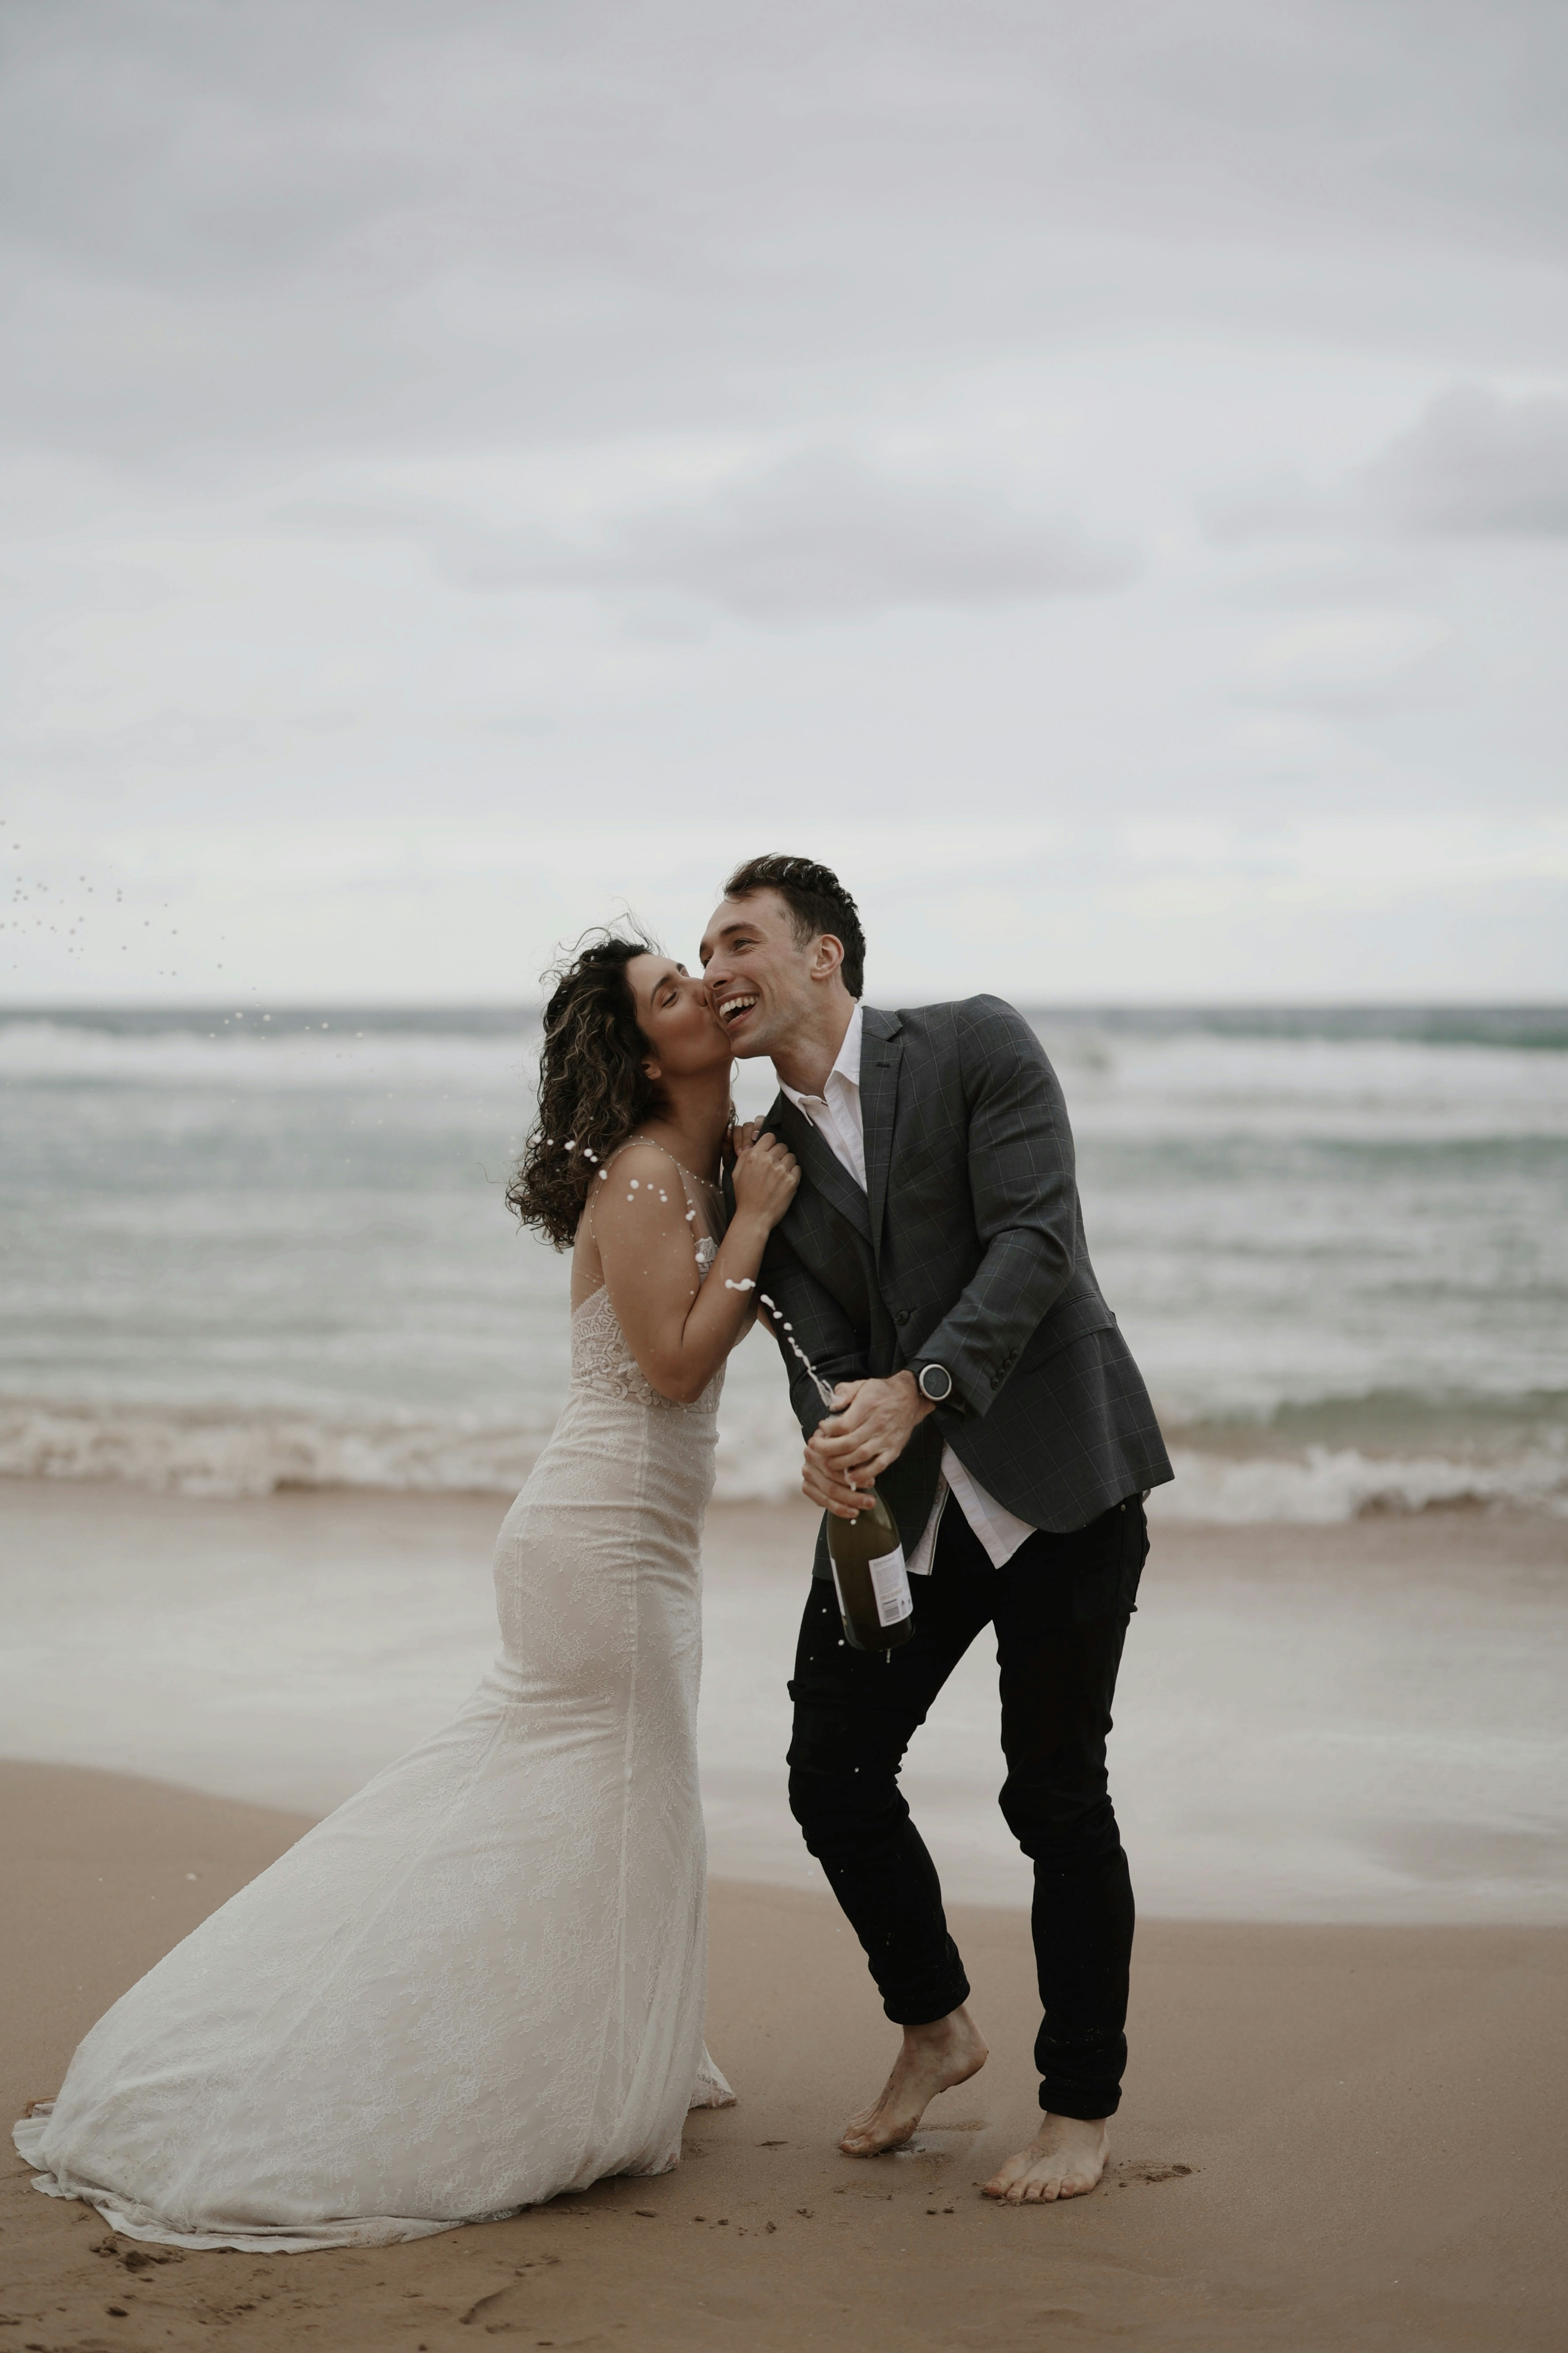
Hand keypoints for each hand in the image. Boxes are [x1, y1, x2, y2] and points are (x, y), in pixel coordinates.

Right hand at [730, 1129, 798, 1231]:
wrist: (754, 1217)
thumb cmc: (744, 1197)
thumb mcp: (737, 1173)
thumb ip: (745, 1156)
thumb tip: (753, 1145)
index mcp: (754, 1156)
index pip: (770, 1137)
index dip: (771, 1144)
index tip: (770, 1151)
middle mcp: (768, 1160)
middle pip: (782, 1146)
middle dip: (780, 1154)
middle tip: (776, 1165)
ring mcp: (781, 1170)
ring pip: (792, 1156)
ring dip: (788, 1163)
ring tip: (781, 1174)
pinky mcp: (792, 1181)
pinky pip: (798, 1169)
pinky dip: (794, 1173)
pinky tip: (786, 1182)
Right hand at [801, 1438, 871, 1519]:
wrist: (833, 1446)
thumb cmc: (847, 1446)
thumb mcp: (853, 1444)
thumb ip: (856, 1457)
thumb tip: (867, 1476)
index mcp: (821, 1444)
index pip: (836, 1465)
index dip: (855, 1476)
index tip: (871, 1483)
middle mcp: (810, 1457)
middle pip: (831, 1481)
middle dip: (853, 1495)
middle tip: (870, 1501)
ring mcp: (807, 1472)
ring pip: (828, 1493)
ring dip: (848, 1503)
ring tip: (865, 1506)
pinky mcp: (806, 1486)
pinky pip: (822, 1501)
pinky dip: (839, 1508)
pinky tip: (852, 1511)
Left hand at [805, 1372, 931, 1493]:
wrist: (910, 1398)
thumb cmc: (880, 1392)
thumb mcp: (861, 1384)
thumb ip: (844, 1392)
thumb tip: (832, 1406)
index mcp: (867, 1406)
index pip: (843, 1424)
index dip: (828, 1429)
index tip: (820, 1428)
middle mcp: (877, 1424)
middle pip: (849, 1443)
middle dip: (828, 1449)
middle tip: (815, 1448)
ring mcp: (886, 1439)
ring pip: (861, 1456)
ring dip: (841, 1464)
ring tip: (826, 1463)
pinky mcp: (893, 1450)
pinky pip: (878, 1466)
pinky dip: (863, 1474)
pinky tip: (850, 1477)